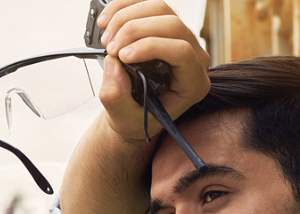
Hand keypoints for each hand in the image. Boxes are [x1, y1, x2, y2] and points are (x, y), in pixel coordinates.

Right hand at [96, 0, 210, 141]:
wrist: (133, 112)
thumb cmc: (135, 117)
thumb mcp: (124, 117)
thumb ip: (117, 97)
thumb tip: (113, 63)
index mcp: (193, 84)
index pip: (183, 52)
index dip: (151, 47)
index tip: (123, 56)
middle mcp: (193, 57)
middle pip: (172, 24)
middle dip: (135, 30)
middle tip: (110, 49)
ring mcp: (179, 38)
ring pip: (159, 9)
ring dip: (127, 17)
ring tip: (106, 40)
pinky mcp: (162, 26)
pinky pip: (146, 4)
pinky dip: (123, 7)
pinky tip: (106, 21)